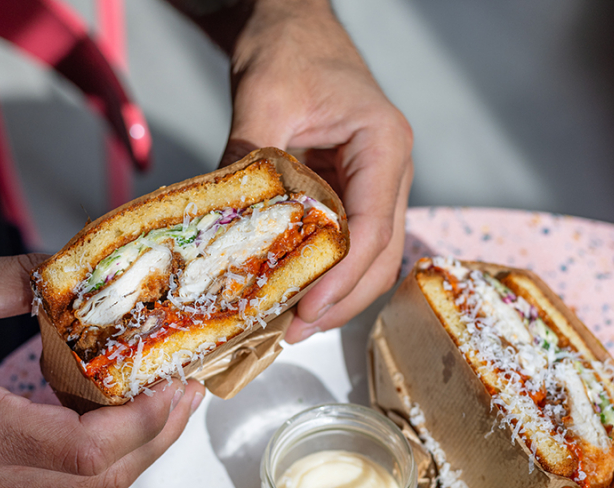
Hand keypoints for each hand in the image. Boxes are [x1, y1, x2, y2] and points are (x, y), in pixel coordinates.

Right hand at [0, 254, 205, 487]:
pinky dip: (104, 451)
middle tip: (191, 390)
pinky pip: (65, 481)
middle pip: (105, 478)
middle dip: (161, 436)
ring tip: (167, 399)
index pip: (90, 452)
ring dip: (139, 446)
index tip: (176, 384)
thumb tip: (56, 265)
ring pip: (89, 487)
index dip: (145, 423)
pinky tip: (111, 414)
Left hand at [220, 0, 412, 341]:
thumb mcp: (263, 98)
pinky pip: (353, 247)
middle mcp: (392, 172)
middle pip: (381, 257)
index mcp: (383, 144)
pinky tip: (297, 293)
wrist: (295, 28)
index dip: (342, 278)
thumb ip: (248, 161)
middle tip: (293, 331)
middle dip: (341, 301)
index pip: (373, 228)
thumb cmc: (289, 50)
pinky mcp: (358, 195)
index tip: (305, 310)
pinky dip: (328, 275)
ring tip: (293, 323)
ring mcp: (379, 186)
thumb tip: (222, 233)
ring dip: (337, 296)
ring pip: (373, 260)